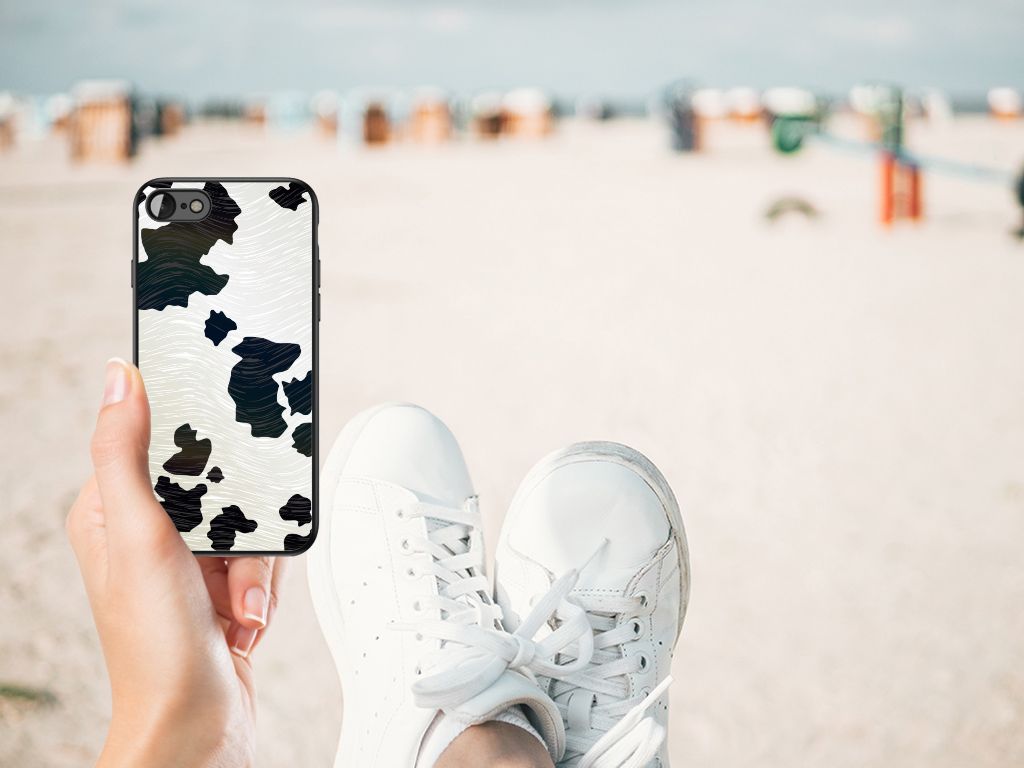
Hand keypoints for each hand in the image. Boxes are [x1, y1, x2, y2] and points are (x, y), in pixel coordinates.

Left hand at [66, 359, 285, 766]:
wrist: (196, 725)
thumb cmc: (156, 646)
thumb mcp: (139, 534)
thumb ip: (125, 452)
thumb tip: (119, 377)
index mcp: (110, 510)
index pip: (158, 440)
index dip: (198, 441)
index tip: (225, 445)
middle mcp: (147, 532)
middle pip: (219, 482)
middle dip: (240, 525)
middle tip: (229, 559)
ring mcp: (186, 561)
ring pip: (248, 520)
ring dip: (254, 566)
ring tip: (237, 604)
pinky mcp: (220, 585)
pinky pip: (262, 557)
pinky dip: (262, 587)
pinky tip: (244, 618)